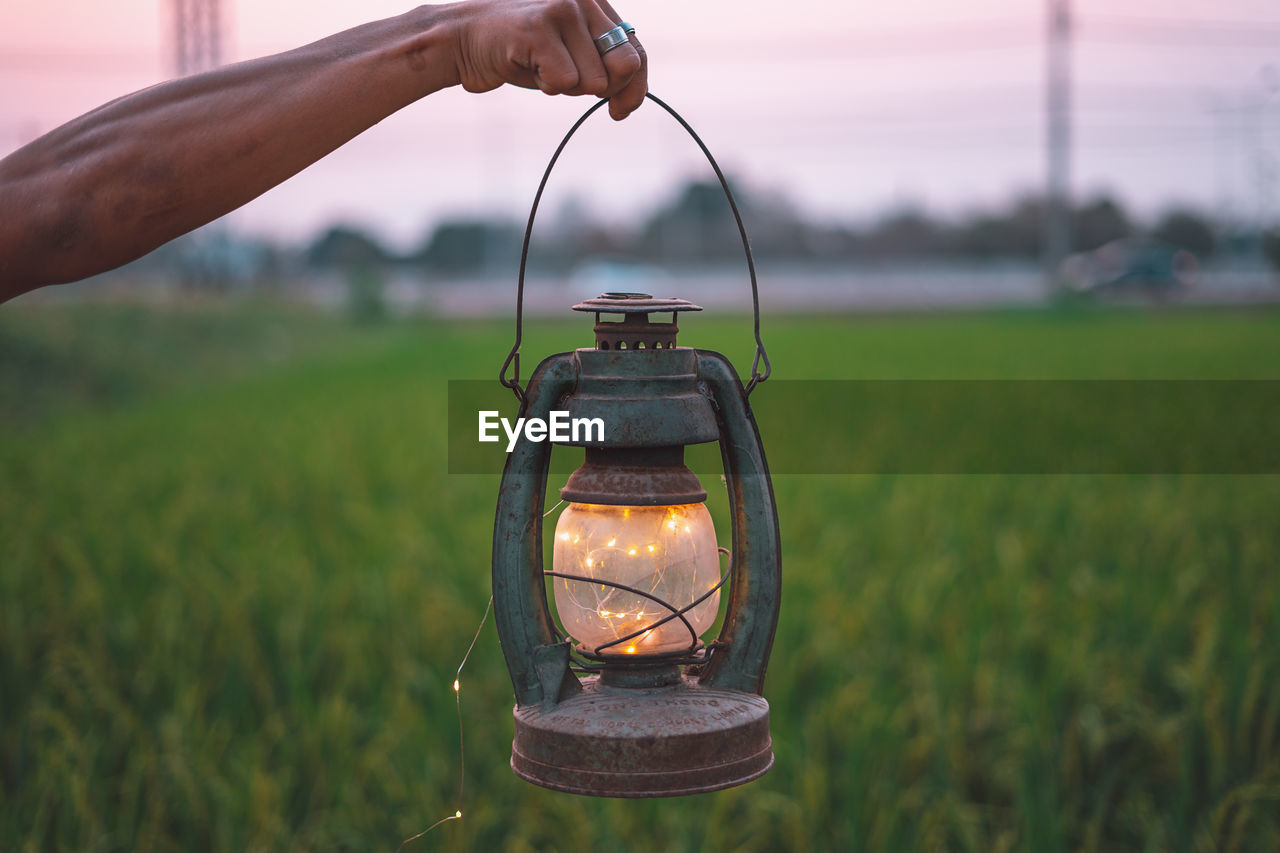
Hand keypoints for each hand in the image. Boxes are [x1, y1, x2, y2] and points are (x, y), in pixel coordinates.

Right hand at [446, 0, 647, 119]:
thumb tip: (631, 97)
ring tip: (538, 65)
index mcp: (595, 3)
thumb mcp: (570, 54)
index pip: (636, 51)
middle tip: (565, 82)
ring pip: (594, 81)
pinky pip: (565, 83)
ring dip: (565, 87)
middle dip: (600, 89)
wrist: (462, 39)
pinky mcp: (540, 27)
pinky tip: (526, 65)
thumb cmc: (520, 52)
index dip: (635, 87)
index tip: (620, 111)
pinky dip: (546, 86)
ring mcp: (563, 8)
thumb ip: (601, 64)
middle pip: (624, 68)